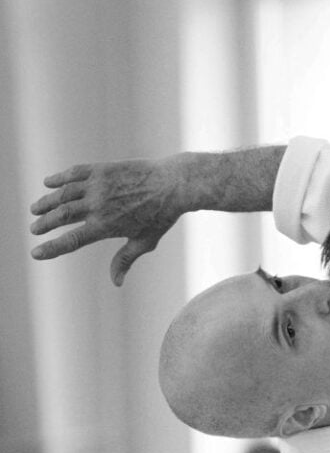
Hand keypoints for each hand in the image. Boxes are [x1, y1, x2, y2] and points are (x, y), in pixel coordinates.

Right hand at [30, 157, 185, 284]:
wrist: (173, 184)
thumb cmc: (161, 216)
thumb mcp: (144, 242)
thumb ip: (125, 260)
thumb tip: (116, 282)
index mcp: (105, 226)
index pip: (71, 240)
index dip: (51, 247)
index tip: (36, 252)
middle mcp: (97, 205)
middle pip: (62, 216)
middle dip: (44, 223)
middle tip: (34, 227)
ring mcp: (98, 185)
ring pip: (63, 194)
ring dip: (47, 201)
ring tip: (36, 208)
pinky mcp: (102, 169)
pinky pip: (75, 173)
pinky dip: (59, 178)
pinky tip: (49, 182)